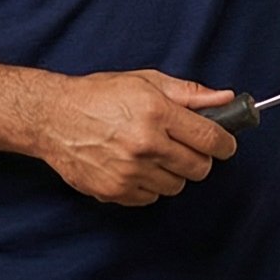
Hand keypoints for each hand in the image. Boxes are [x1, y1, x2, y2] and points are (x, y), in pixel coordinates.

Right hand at [35, 70, 239, 206]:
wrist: (52, 117)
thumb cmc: (99, 95)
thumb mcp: (146, 81)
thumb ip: (190, 93)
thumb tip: (227, 99)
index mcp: (156, 112)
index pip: (210, 139)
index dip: (225, 143)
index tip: (225, 144)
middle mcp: (145, 144)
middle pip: (199, 168)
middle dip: (199, 158)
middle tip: (185, 147)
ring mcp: (129, 172)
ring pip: (176, 186)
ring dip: (172, 172)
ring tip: (153, 154)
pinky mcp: (115, 191)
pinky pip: (151, 198)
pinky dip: (149, 185)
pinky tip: (134, 166)